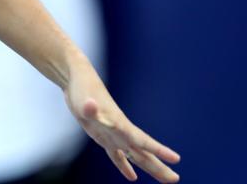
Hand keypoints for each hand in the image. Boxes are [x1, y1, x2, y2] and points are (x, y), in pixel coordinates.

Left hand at [65, 64, 180, 181]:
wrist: (77, 80)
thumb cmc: (83, 90)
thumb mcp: (84, 101)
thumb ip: (89, 108)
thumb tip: (90, 105)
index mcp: (120, 125)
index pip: (143, 141)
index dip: (159, 150)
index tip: (177, 159)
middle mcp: (120, 132)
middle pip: (143, 153)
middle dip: (159, 167)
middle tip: (175, 179)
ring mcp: (113, 134)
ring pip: (135, 156)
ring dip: (149, 167)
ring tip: (166, 179)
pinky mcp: (102, 136)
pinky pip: (116, 155)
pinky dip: (123, 166)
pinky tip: (132, 176)